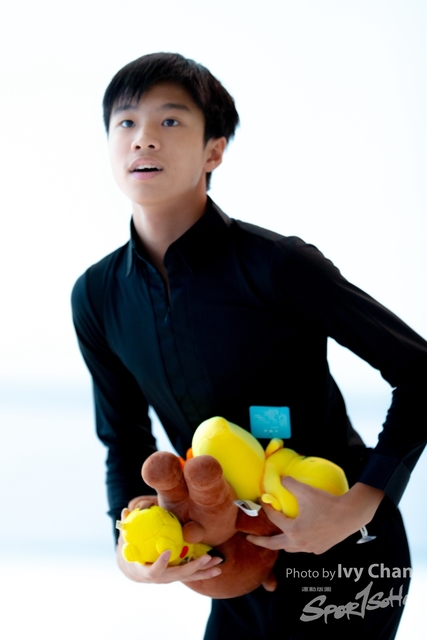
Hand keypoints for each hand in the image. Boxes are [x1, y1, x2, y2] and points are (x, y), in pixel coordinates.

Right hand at [116, 508, 222, 583]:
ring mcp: (171, 578)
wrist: (135, 570)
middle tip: (206, 558)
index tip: (167, 551)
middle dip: (193, 567)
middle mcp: (161, 578)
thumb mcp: (125, 542)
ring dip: (204, 570)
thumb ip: (126, 528)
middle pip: (178, 575)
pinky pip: (192, 573)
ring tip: (218, 564)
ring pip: (189, 576)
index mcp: (147, 572)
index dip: (161, 562)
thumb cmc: (130, 553)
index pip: (155, 570)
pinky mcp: (178, 575)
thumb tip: (124, 511)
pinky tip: (217, 566)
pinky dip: (204, 571)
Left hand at [246, 478, 383, 554]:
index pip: (275, 519)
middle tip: (250, 539)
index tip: (263, 501)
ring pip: (291, 548)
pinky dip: (297, 543)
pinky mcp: (321, 549)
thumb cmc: (327, 503)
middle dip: (262, 542)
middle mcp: (300, 543)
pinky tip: (298, 536)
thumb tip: (279, 477)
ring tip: (274, 539)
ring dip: (281, 543)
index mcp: (294, 531)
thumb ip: (290, 484)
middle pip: (276, 545)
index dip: (267, 508)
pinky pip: (304, 548)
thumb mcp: (305, 491)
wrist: (351, 514)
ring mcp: (311, 548)